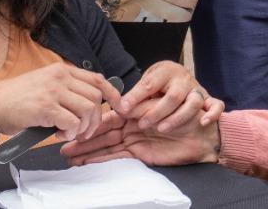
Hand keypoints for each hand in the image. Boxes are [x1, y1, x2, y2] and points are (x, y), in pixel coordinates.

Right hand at [0, 62, 122, 141]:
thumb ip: (66, 89)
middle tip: (84, 131)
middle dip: (95, 119)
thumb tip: (91, 104)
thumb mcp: (46, 84)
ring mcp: (53, 91)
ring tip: (71, 133)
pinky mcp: (46, 107)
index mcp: (62, 70)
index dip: (112, 94)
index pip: (97, 79)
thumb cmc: (18, 99)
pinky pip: (72, 122)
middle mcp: (60, 77)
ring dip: (84, 127)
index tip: (118, 107)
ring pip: (88, 109)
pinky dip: (71, 132)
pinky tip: (60, 134)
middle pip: (95, 97)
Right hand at [62, 113, 221, 167]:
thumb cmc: (185, 111)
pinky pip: (118, 158)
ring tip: (70, 160)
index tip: (73, 129)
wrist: (204, 132)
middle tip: (64, 150)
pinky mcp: (141, 155)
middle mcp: (131, 126)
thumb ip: (139, 105)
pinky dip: (103, 161)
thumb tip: (121, 108)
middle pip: (102, 136)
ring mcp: (135, 141)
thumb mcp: (159, 102)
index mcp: (134, 111)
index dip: (89, 125)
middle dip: (84, 142)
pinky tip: (89, 165)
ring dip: (89, 154)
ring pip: (107, 149)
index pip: (106, 119)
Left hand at [114, 61, 222, 133]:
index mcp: (165, 72)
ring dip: (179, 116)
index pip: (150, 84)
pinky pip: (216, 105)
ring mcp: (197, 90)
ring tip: (162, 128)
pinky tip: (203, 122)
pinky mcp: (209, 101)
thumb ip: (136, 95)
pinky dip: (212, 113)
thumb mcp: (148, 85)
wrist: (182, 82)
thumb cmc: (161, 86)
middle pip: (173, 95)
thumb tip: (118, 107)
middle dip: (157, 111)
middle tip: (142, 124)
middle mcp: (182, 79)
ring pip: (194, 102)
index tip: (123, 108)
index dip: (136, 97)